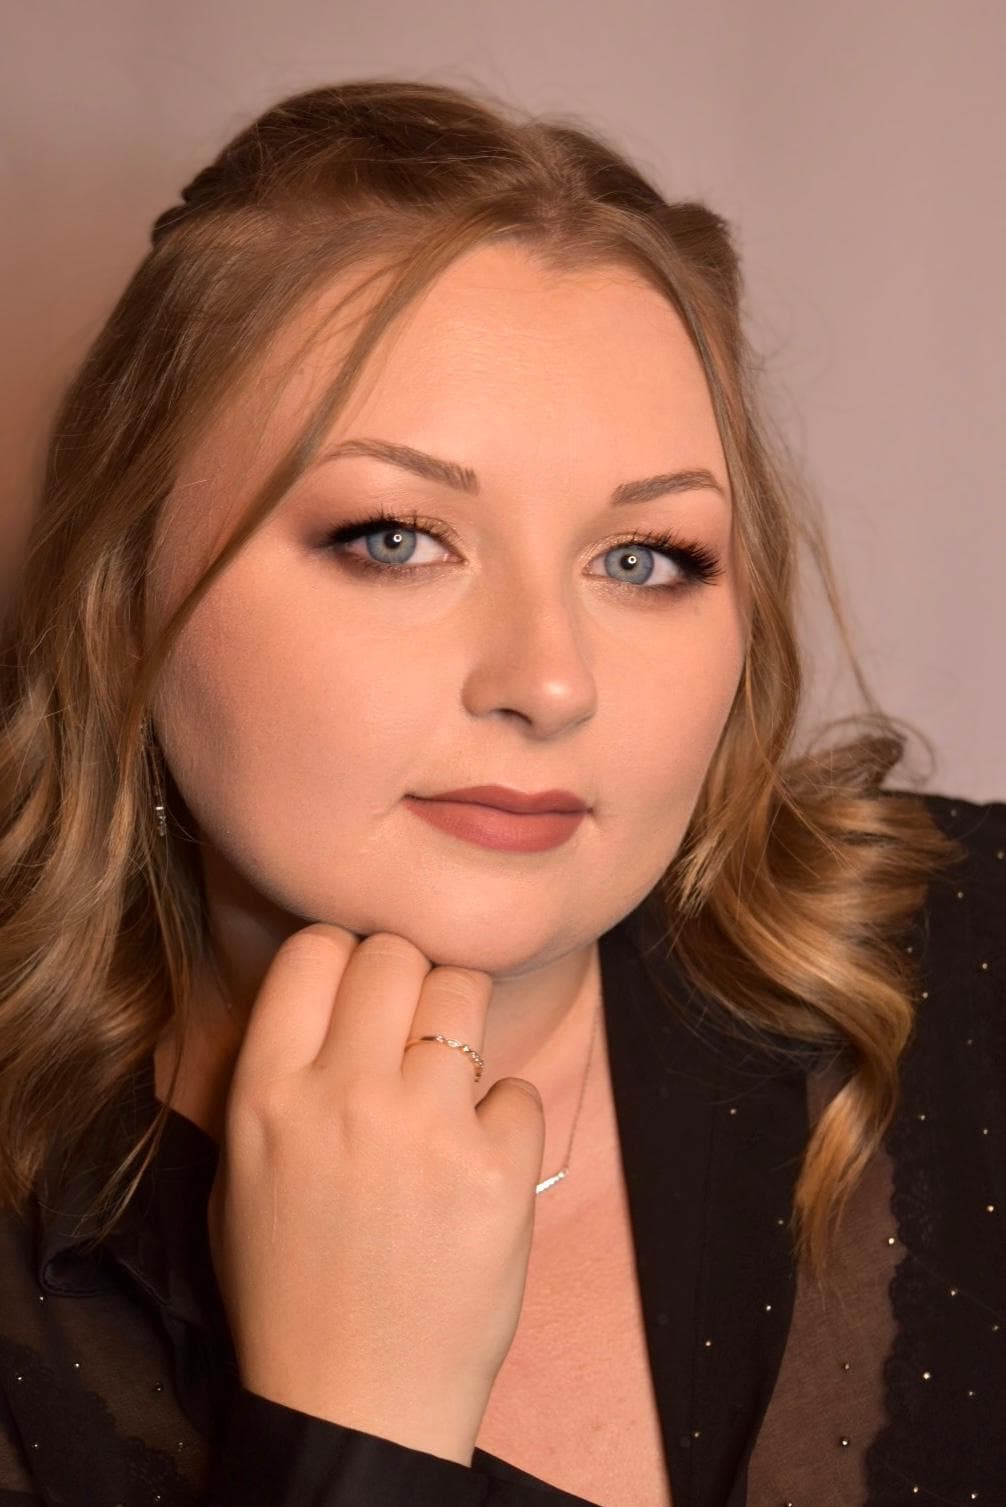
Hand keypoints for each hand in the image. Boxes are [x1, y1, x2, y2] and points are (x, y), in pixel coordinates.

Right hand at [206, 923, 545, 1464]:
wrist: (356, 1402)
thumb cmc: (288, 1292)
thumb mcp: (235, 1177)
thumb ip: (274, 1077)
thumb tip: (325, 998)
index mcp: (268, 1095)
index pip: (315, 948)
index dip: (343, 960)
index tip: (356, 992)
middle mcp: (345, 1095)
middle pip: (397, 954)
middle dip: (407, 981)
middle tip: (409, 1032)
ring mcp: (427, 1129)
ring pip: (464, 992)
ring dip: (460, 1029)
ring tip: (449, 1085)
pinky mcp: (498, 1169)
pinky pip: (519, 1089)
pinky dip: (503, 1120)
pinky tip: (477, 1164)